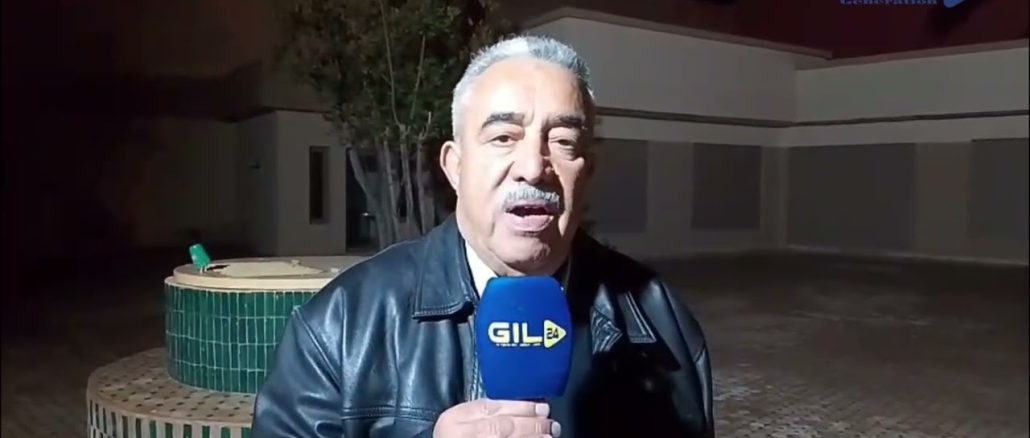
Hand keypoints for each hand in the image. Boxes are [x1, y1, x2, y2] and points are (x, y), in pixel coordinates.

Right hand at [433, 399, 561, 437]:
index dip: (519, 407)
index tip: (540, 407)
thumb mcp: (462, 420)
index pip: (491, 409)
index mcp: (454, 418)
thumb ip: (484, 412)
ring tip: (549, 435)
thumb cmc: (455, 436)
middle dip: (529, 423)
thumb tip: (523, 406)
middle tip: (549, 422)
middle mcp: (461, 435)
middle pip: (501, 427)